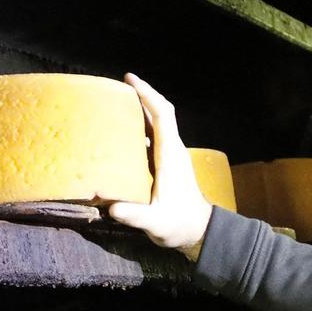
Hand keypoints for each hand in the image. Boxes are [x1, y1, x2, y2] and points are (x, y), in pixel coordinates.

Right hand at [108, 73, 212, 258]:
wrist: (198, 231)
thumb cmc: (178, 224)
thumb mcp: (155, 223)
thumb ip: (136, 216)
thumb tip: (114, 208)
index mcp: (170, 156)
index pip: (162, 116)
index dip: (147, 95)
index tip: (130, 80)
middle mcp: (173, 150)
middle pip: (161, 112)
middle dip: (143, 94)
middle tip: (119, 85)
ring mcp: (172, 155)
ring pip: (159, 123)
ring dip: (142, 108)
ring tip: (118, 103)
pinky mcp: (168, 163)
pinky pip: (155, 135)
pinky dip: (142, 125)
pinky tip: (124, 130)